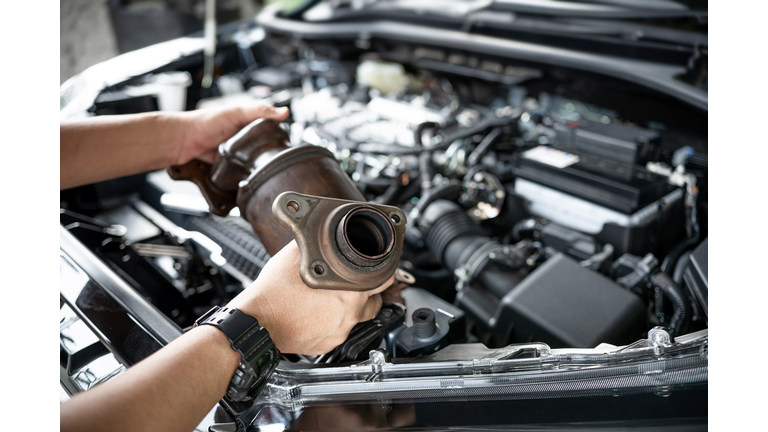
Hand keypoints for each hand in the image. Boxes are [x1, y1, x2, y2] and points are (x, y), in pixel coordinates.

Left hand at [174, 103, 289, 165]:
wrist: (182, 141)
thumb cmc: (205, 122)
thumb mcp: (236, 113)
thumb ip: (260, 111)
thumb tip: (283, 111)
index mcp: (247, 121)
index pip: (270, 127)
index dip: (279, 134)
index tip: (288, 142)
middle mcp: (242, 136)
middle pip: (263, 146)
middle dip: (268, 152)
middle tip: (276, 159)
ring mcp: (235, 151)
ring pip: (253, 160)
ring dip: (256, 164)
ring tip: (264, 169)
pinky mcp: (228, 164)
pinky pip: (240, 170)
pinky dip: (244, 172)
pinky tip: (249, 174)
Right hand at [226, 241, 392, 354]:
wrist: (257, 323)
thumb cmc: (275, 292)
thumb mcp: (296, 254)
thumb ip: (314, 240)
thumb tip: (317, 226)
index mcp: (351, 291)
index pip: (385, 279)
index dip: (385, 271)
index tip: (383, 268)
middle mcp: (350, 314)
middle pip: (375, 301)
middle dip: (369, 291)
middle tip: (357, 283)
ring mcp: (340, 332)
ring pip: (358, 317)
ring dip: (352, 307)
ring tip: (334, 297)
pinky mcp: (328, 344)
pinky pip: (339, 331)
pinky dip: (334, 322)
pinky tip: (320, 313)